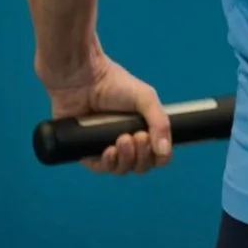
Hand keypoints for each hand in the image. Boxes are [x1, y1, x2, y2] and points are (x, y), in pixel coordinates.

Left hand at [43, 56, 171, 174]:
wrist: (83, 79)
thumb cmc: (115, 83)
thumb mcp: (146, 98)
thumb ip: (160, 123)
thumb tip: (165, 152)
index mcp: (143, 129)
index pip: (156, 155)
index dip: (158, 156)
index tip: (155, 144)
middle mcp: (126, 142)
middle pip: (140, 166)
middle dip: (142, 156)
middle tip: (137, 136)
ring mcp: (105, 147)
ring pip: (121, 169)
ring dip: (126, 159)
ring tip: (123, 139)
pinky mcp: (85, 150)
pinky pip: (99, 167)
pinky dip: (107, 164)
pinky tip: (109, 151)